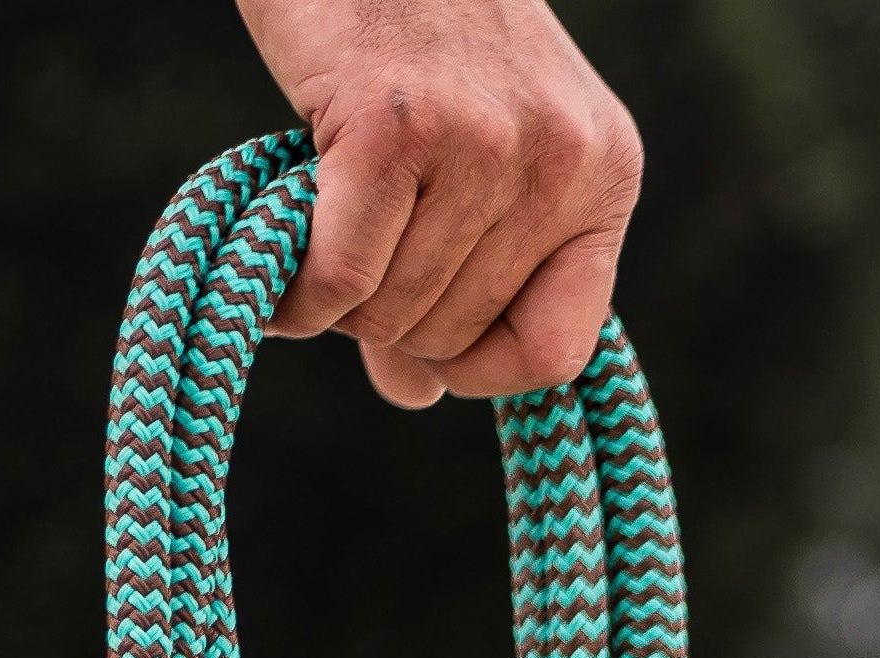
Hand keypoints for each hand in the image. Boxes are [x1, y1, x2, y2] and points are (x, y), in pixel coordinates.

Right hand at [235, 0, 639, 410]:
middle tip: (348, 256)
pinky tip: (275, 283)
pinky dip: (296, 296)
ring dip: (338, 303)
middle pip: (462, 336)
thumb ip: (460, 275)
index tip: (429, 349)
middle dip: (391, 322)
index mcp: (603, 172)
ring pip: (398, 311)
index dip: (481, 373)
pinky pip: (343, 274)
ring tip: (316, 235)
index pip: (559, 352)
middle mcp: (560, 159)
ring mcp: (484, 141)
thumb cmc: (409, 27)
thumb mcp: (474, 150)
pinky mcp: (397, 123)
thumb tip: (414, 398)